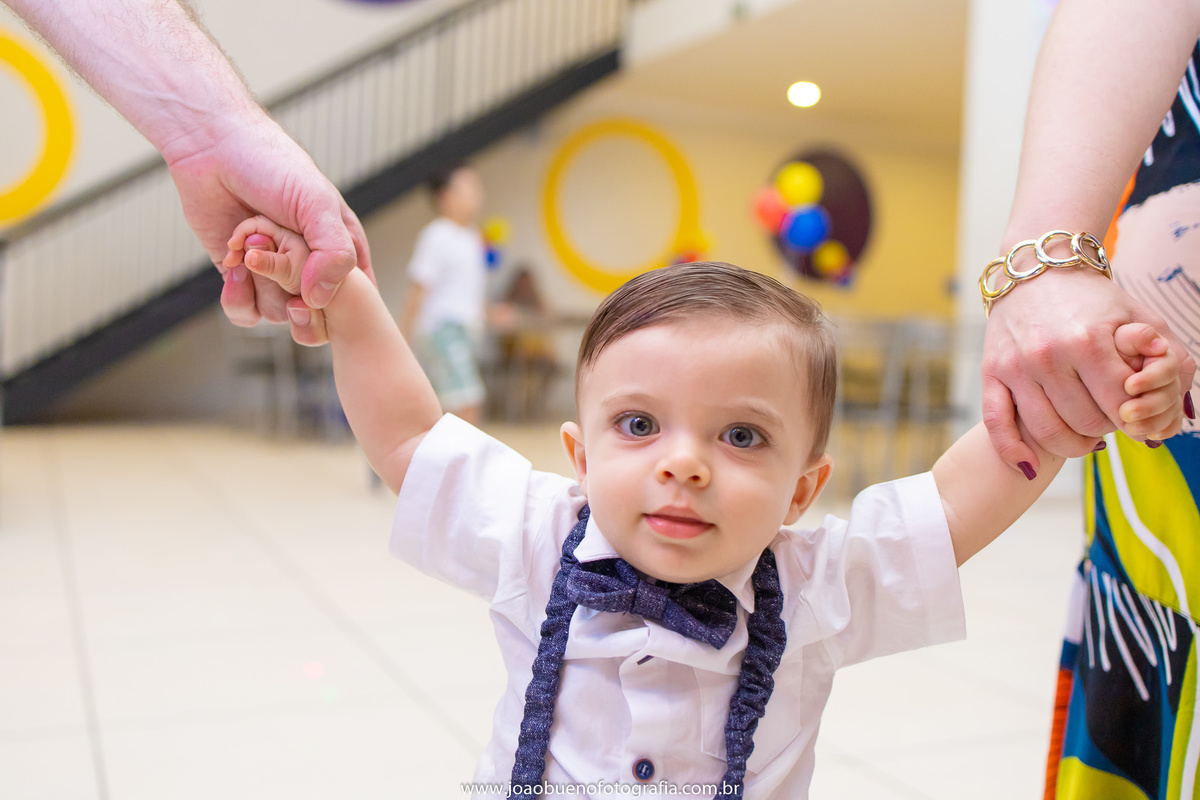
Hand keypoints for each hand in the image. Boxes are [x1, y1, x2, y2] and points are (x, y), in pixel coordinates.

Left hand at [164, 109, 371, 332]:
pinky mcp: (242, 279)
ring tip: (246, 243)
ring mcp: (275, 275)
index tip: (311, 275)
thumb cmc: (272, 166)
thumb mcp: (318, 205)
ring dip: (260, 283)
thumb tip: (318, 301)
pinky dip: (238, 298)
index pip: (355, 298)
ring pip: (280, 314)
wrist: (212, 150)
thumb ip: (334, 254)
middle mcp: (310, 267)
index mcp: (341, 249)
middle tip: (271, 243)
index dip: (336, 298)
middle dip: (290, 284)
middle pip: (314, 311)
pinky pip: (247, 314)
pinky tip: (233, 267)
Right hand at [981, 269, 1195, 472]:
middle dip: (1106, 427)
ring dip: (1073, 443)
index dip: (1136, 418)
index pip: (1121, 406)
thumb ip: (1169, 361)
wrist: (1036, 272)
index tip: (1136, 415)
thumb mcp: (1140, 319)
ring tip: (1084, 434)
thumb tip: (1179, 415)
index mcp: (1088, 340)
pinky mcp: (991, 372)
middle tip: (1109, 416)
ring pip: (1048, 432)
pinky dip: (1013, 451)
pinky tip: (1029, 466)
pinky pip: (998, 424)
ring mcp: (1016, 366)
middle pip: (1087, 423)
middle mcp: (1048, 355)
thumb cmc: (1093, 299)